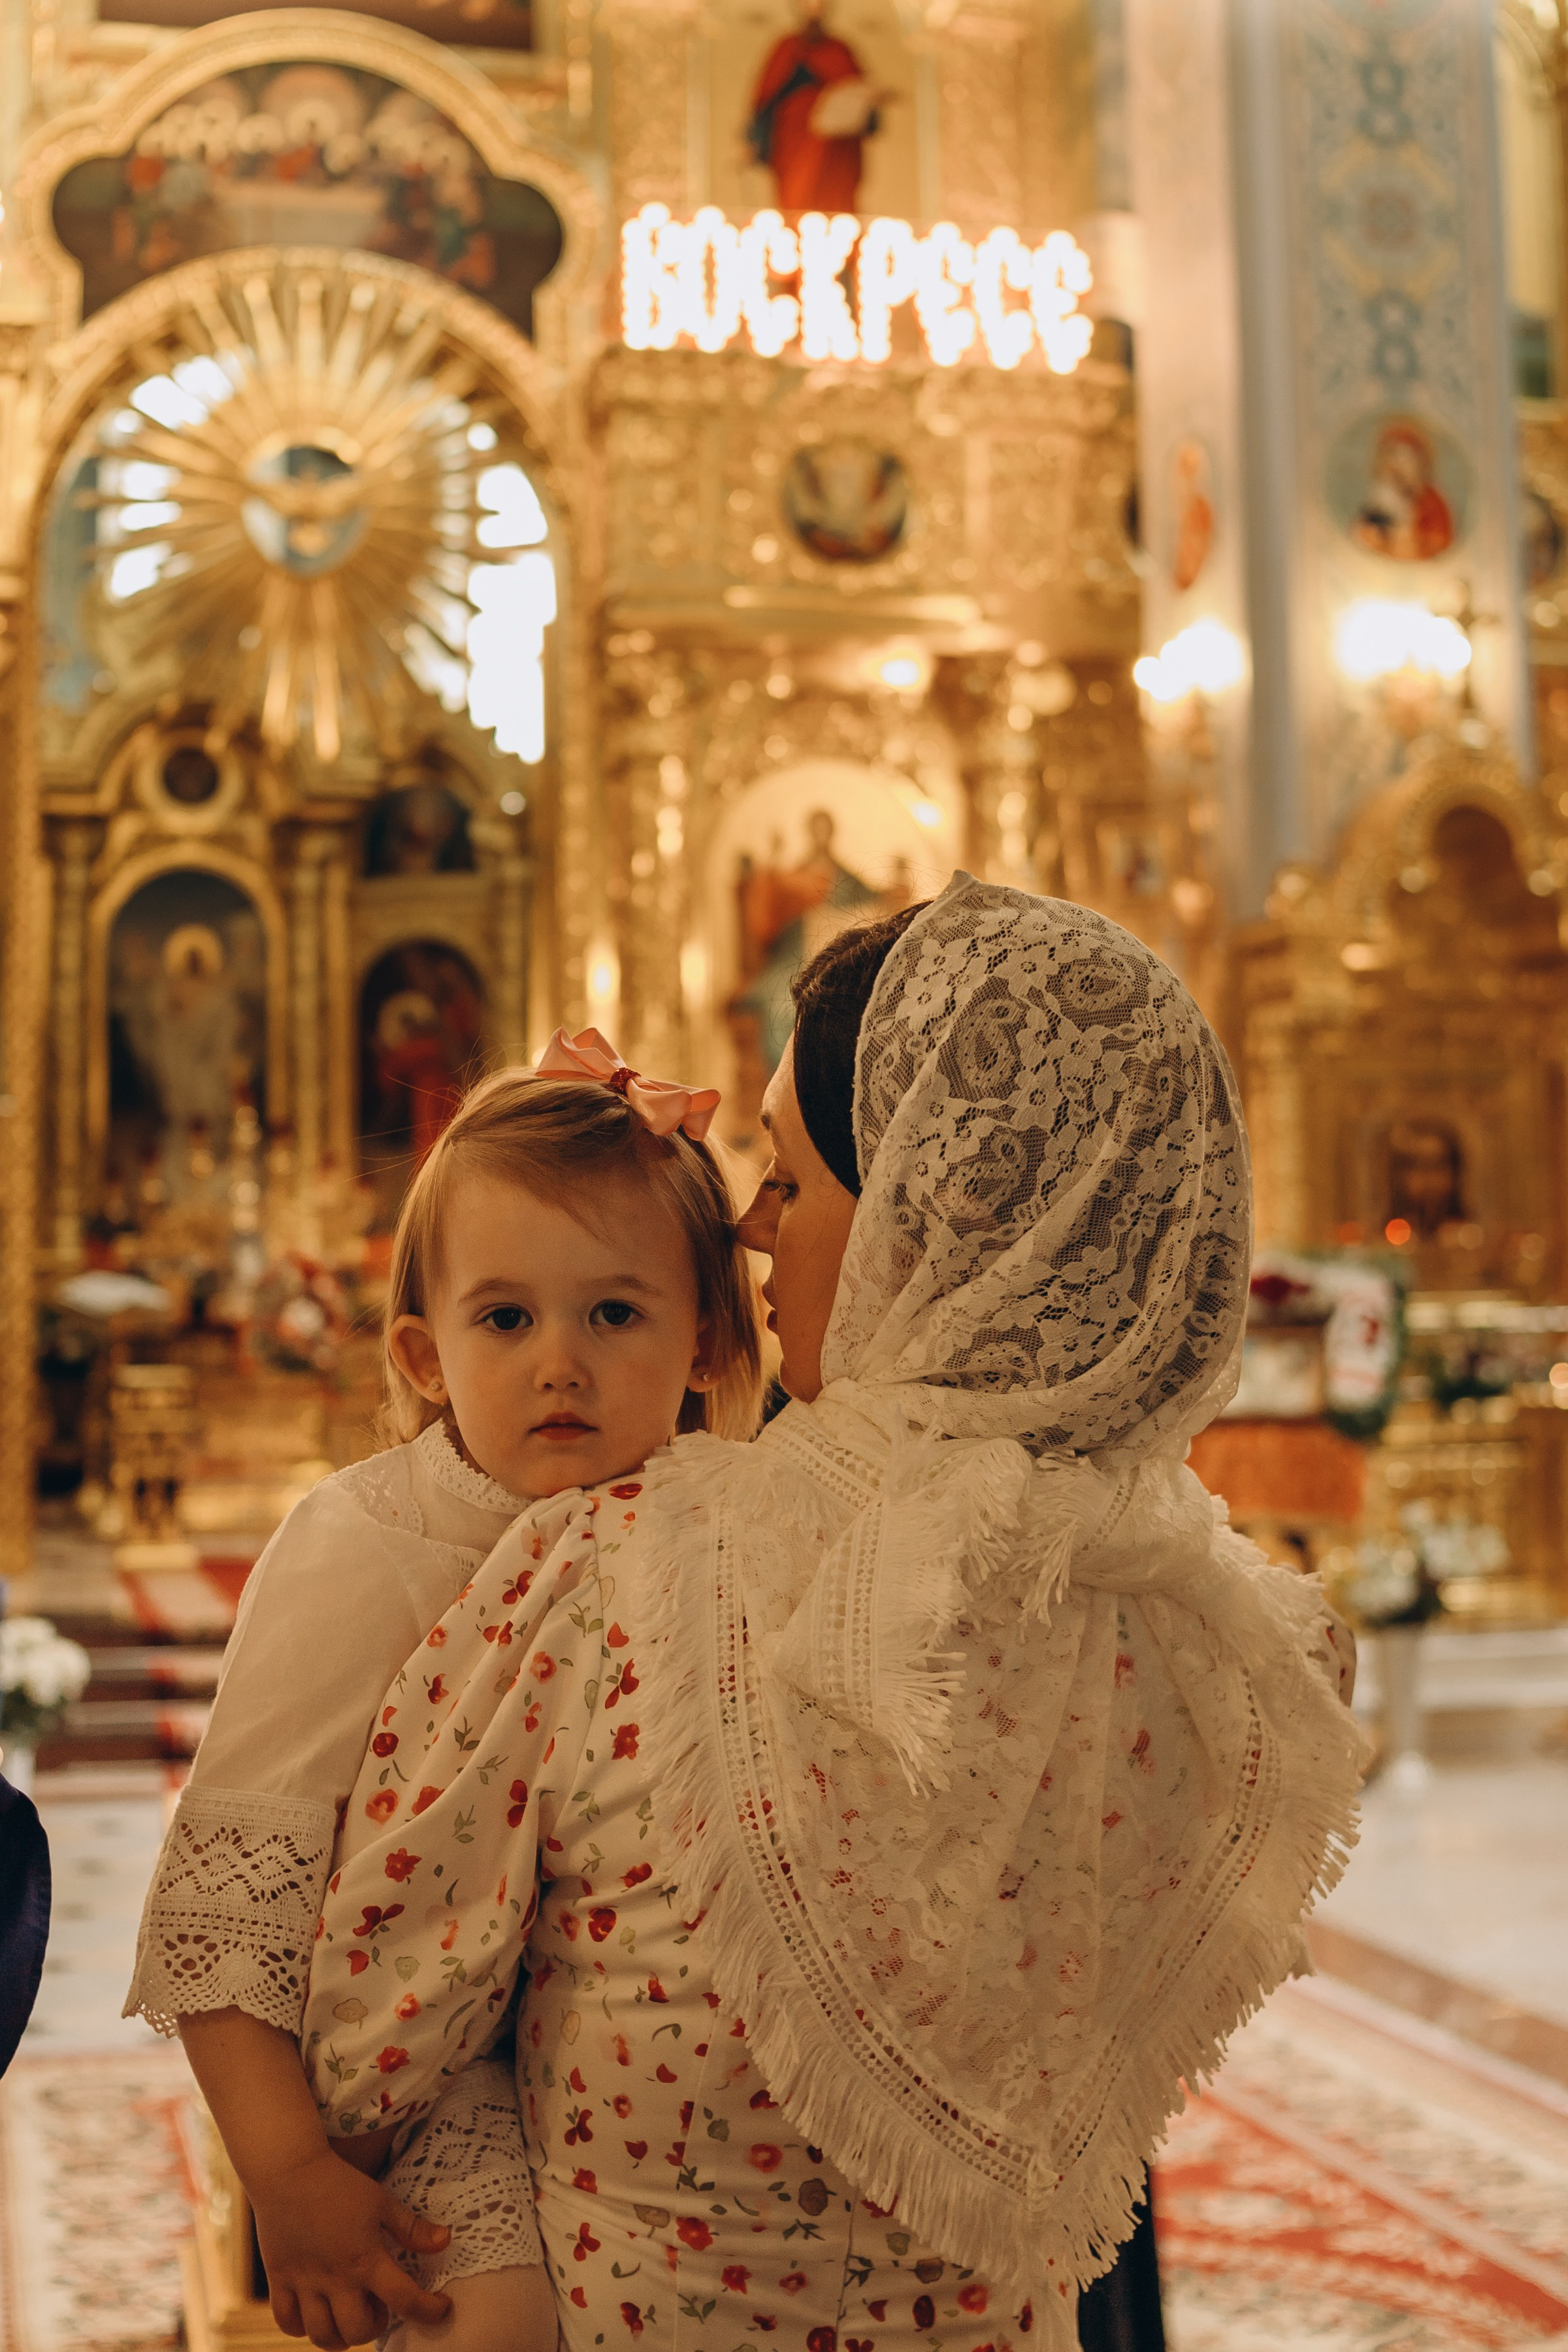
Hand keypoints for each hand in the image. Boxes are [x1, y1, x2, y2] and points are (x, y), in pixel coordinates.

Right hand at [251, 2145, 452, 2348]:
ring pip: (322, 2335)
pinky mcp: (279, 2279)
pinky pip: (286, 2322)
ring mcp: (304, 2282)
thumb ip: (411, 2228)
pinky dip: (301, 2328)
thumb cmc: (339, 2182)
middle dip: (375, 2328)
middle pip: (358, 2331)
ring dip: (341, 2336)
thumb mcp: (382, 2201)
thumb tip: (444, 2242)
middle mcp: (336, 2278)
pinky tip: (314, 2313)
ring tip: (348, 2315)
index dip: (429, 2311)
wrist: (289, 2168)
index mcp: (366, 2259)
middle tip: (378, 2307)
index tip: (441, 2309)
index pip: (405, 2300)